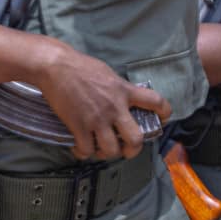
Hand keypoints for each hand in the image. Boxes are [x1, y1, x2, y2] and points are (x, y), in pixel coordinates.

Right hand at [32, 39, 173, 162]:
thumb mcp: (108, 74)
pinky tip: (81, 147)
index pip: (155, 101)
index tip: (163, 118)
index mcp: (124, 91)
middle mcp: (115, 107)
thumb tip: (124, 99)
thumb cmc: (80, 66)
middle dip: (133, 149)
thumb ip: (119, 89)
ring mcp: (97, 119)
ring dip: (107, 153)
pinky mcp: (79, 126)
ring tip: (101, 149)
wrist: (56, 66)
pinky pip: (86, 150)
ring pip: (111, 150)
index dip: (164, 112)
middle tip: (127, 149)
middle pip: (135, 139)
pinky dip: (84, 153)